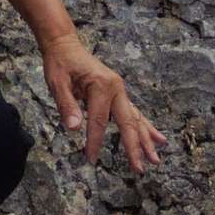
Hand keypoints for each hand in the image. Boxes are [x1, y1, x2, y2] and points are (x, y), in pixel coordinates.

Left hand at [40, 32, 164, 171]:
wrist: (65, 45)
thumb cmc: (60, 63)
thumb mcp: (57, 82)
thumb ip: (66, 105)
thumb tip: (73, 128)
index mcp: (102, 85)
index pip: (99, 121)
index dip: (95, 141)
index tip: (90, 159)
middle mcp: (116, 88)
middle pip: (128, 122)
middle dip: (134, 147)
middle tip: (139, 169)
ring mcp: (120, 90)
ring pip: (136, 119)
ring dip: (146, 140)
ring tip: (156, 159)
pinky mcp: (119, 93)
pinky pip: (134, 113)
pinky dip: (145, 127)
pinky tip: (158, 139)